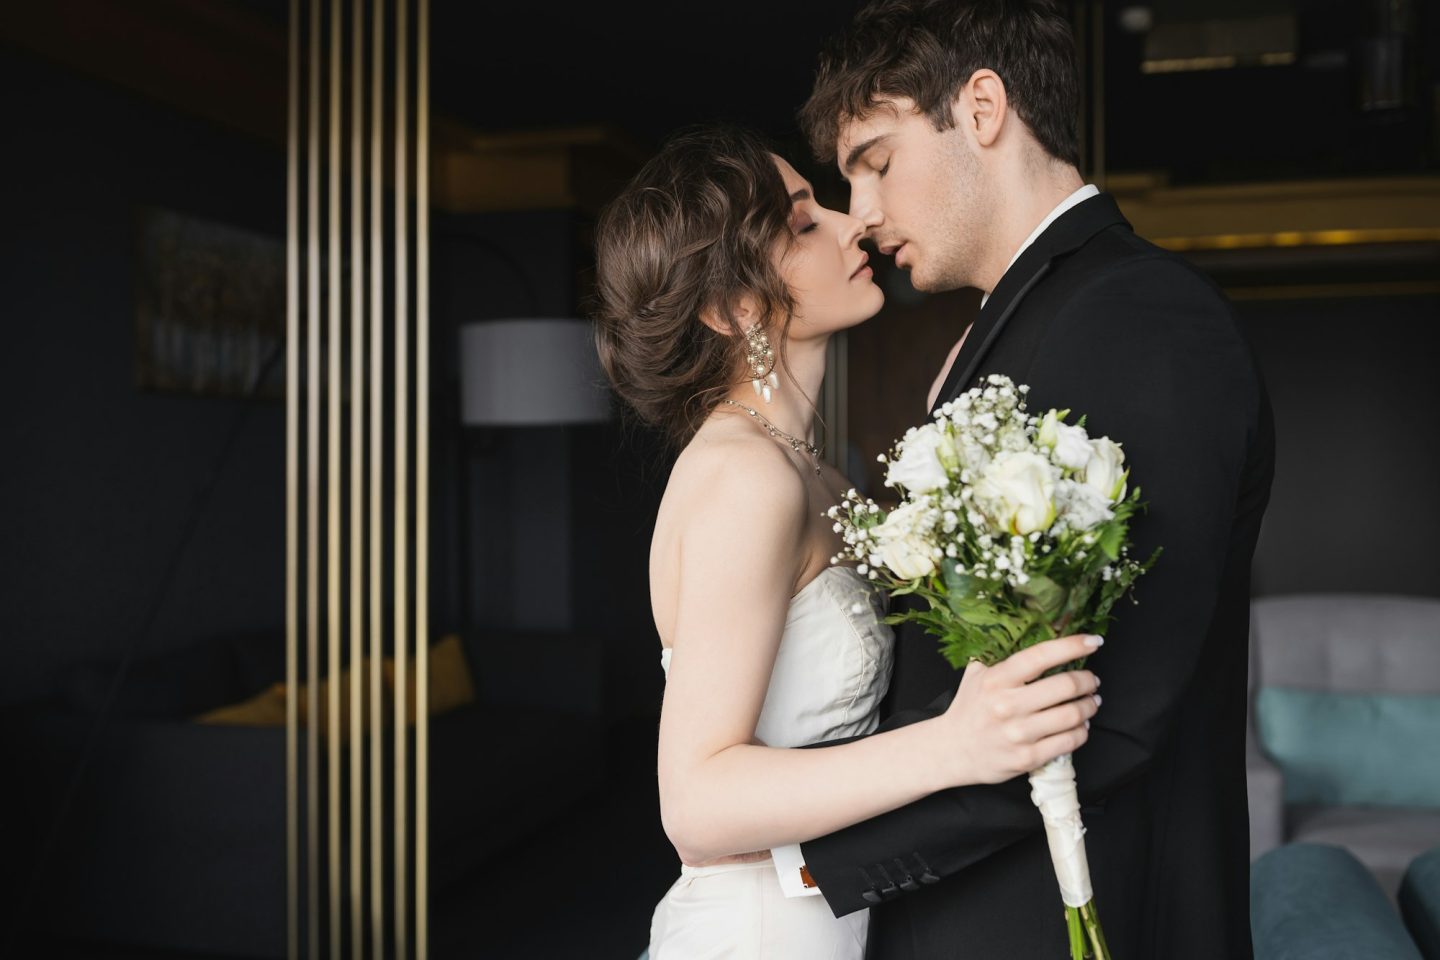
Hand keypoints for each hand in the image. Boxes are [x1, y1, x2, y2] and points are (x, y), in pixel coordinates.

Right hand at [935, 634, 1101, 786]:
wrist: (954, 750)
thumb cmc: (970, 708)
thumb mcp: (977, 674)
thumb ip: (1000, 655)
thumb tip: (1035, 632)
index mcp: (996, 679)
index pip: (1041, 656)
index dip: (1072, 646)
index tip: (1093, 641)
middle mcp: (1007, 705)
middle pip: (1065, 686)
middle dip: (1087, 680)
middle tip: (1092, 679)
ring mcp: (1019, 734)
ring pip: (1073, 715)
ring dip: (1090, 705)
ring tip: (1091, 701)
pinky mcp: (1028, 758)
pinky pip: (1070, 741)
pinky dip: (1083, 730)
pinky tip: (1082, 725)